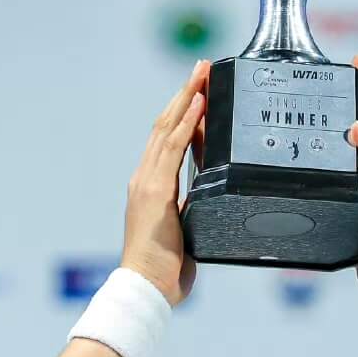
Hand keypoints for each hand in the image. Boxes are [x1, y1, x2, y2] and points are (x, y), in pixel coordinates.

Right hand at [120, 61, 207, 306]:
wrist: (144, 289)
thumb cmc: (165, 269)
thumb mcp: (186, 228)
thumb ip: (194, 208)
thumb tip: (213, 197)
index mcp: (152, 187)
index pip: (167, 140)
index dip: (183, 113)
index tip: (199, 90)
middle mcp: (145, 178)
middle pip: (165, 126)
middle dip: (184, 94)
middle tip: (202, 67)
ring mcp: (147, 182)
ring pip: (167, 129)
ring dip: (187, 98)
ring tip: (202, 73)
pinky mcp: (154, 191)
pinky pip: (173, 149)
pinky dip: (187, 124)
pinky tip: (199, 104)